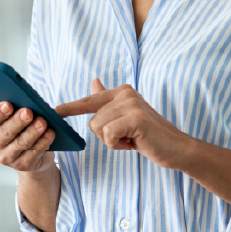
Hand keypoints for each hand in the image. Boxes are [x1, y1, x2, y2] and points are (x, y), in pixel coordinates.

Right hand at [0, 101, 55, 172]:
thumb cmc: (21, 126)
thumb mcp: (15, 115)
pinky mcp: (21, 165)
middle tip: (28, 112)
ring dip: (32, 132)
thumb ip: (20, 106)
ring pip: (20, 143)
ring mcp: (6, 157)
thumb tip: (35, 102)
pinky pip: (33, 153)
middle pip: (5, 132)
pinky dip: (43, 143)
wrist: (30, 151)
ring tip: (42, 122)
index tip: (8, 105)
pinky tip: (49, 134)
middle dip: (18, 121)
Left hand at [55, 79, 190, 168]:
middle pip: (92, 120)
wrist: (176, 148)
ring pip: (98, 128)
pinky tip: (133, 143)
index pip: (90, 100)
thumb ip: (108, 101)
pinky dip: (117, 145)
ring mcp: (131, 104)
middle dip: (106, 135)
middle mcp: (125, 93)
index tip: (54, 111)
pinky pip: (107, 135)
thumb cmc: (149, 135)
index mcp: (122, 91)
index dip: (70, 107)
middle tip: (127, 137)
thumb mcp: (126, 117)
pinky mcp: (135, 118)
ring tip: (131, 139)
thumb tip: (94, 82)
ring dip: (112, 141)